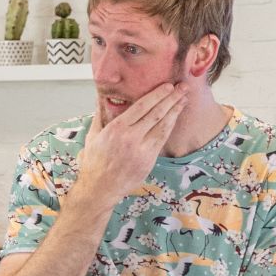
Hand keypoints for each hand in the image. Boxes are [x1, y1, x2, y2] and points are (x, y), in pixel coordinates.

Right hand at [75, 84, 184, 206]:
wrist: (100, 189)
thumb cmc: (94, 163)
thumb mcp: (92, 136)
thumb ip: (99, 115)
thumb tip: (100, 97)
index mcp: (116, 129)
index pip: (141, 106)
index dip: (156, 95)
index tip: (166, 86)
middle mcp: (131, 138)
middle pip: (156, 113)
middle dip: (171, 99)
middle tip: (182, 87)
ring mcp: (142, 150)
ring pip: (163, 126)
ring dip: (175, 111)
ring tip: (183, 99)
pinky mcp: (149, 160)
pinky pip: (162, 139)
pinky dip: (170, 126)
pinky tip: (175, 118)